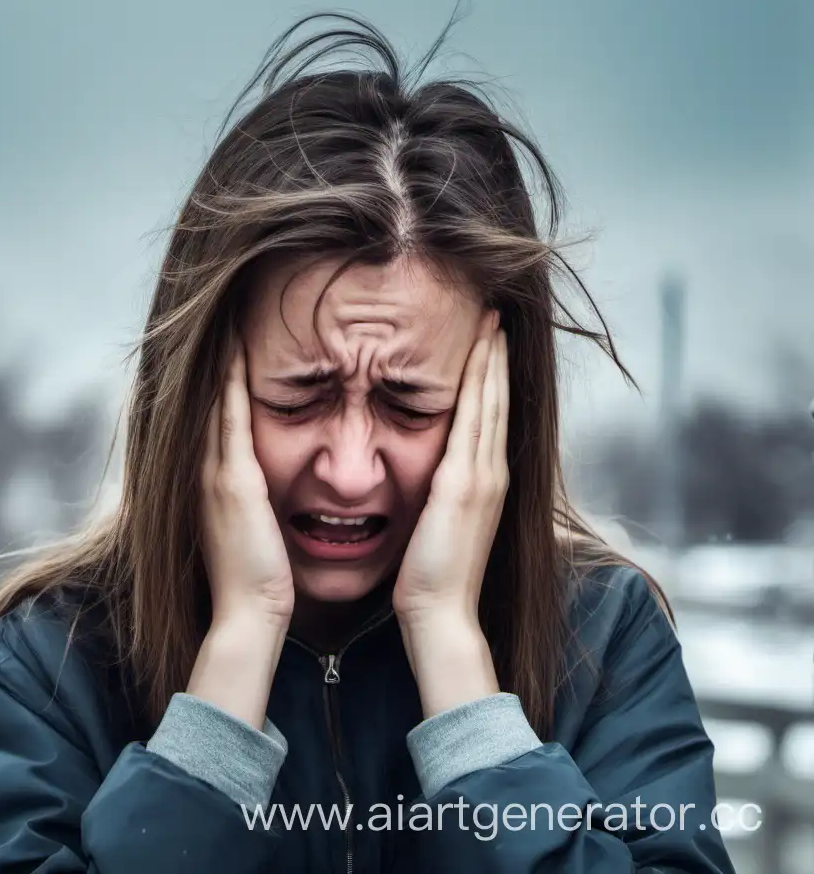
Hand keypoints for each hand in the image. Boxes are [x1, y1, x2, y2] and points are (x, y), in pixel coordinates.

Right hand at [199, 339, 294, 628]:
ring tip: (230, 315)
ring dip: (221, 358)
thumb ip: (256, 506)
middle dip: (216, 356)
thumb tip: (266, 492)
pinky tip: (238, 347)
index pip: (216, 414)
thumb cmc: (262, 582)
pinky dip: (231, 381)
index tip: (233, 336)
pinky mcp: (233, 481)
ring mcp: (217, 474)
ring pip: (214, 399)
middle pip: (208, 398)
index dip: (221, 375)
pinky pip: (229, 417)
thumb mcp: (254, 532)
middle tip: (226, 310)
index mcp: (218, 482)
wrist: (250, 617)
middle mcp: (209, 471)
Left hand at [393, 311, 508, 626]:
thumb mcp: (437, 524)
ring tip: (492, 319)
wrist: (439, 614)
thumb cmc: (431, 577)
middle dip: (497, 355)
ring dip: (492, 358)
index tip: (488, 338)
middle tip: (496, 312)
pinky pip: (476, 418)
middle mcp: (491, 473)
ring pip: (492, 401)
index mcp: (483, 482)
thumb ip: (440, 496)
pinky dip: (480, 382)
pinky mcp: (465, 483)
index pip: (490, 415)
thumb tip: (429, 478)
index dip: (491, 375)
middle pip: (498, 399)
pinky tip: (480, 352)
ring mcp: (482, 476)